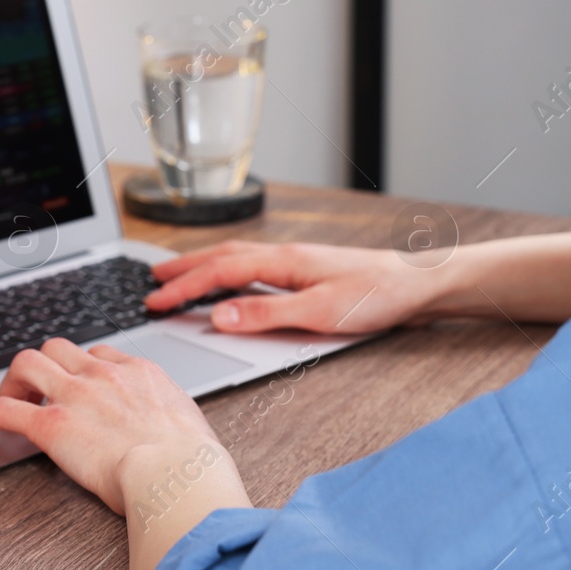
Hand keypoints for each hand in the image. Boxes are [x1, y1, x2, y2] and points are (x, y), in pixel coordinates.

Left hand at [0, 338, 239, 515]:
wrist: (177, 470)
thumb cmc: (190, 458)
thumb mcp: (187, 419)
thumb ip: (170, 414)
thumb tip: (174, 429)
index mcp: (137, 371)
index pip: (97, 353)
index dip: (81, 369)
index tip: (76, 385)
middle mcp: (102, 374)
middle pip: (56, 347)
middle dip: (42, 366)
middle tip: (36, 392)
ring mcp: (74, 395)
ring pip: (25, 363)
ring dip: (12, 382)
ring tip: (9, 404)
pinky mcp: (51, 425)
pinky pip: (3, 410)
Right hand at [145, 241, 438, 334]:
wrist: (418, 284)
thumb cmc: (376, 295)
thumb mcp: (318, 313)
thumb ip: (266, 315)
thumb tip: (218, 316)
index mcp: (283, 261)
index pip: (219, 272)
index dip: (183, 286)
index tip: (154, 300)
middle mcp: (285, 255)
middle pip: (222, 256)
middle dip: (184, 268)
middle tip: (152, 279)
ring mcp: (297, 261)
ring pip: (238, 258)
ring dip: (204, 265)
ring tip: (180, 275)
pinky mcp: (308, 271)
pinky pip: (255, 265)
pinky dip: (230, 270)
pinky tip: (232, 281)